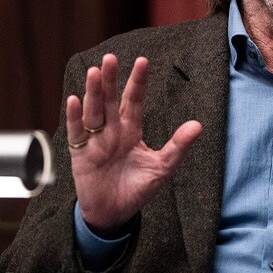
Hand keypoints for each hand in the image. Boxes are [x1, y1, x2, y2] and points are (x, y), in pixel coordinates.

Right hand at [65, 54, 202, 236]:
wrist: (114, 214)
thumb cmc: (138, 189)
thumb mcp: (163, 168)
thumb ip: (178, 147)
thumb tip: (198, 125)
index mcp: (131, 130)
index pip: (134, 100)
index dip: (138, 81)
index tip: (142, 60)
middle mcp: (112, 130)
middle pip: (110, 100)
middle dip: (111, 80)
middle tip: (110, 58)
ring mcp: (95, 140)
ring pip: (93, 111)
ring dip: (93, 92)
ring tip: (94, 72)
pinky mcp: (80, 154)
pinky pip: (76, 132)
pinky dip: (75, 117)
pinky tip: (75, 100)